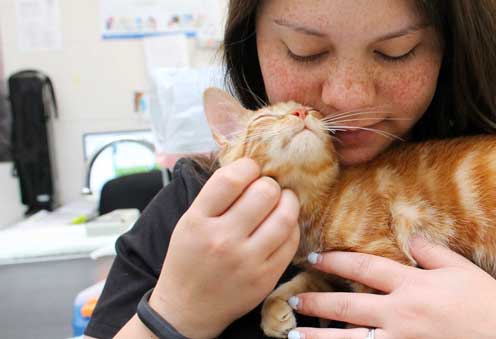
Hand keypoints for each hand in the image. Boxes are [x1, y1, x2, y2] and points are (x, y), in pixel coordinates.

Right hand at [149, 158, 300, 338]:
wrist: (187, 309)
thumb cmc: (189, 260)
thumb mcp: (189, 223)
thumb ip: (216, 196)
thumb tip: (249, 165)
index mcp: (198, 221)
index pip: (231, 179)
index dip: (248, 167)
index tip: (251, 170)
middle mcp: (222, 240)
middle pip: (264, 192)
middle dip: (269, 185)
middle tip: (266, 190)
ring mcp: (247, 260)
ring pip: (285, 214)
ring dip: (288, 201)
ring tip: (282, 202)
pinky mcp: (266, 276)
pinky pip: (292, 240)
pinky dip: (291, 226)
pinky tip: (282, 225)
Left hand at [288, 236, 495, 338]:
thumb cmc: (491, 309)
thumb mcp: (465, 272)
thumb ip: (434, 254)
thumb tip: (411, 238)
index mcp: (414, 285)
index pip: (366, 268)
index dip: (337, 261)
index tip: (316, 258)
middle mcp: (401, 313)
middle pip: (348, 305)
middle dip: (317, 301)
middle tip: (294, 298)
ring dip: (318, 336)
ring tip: (295, 333)